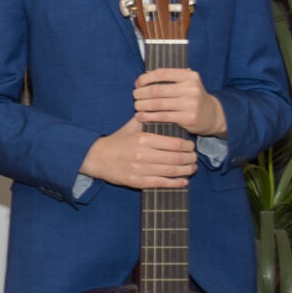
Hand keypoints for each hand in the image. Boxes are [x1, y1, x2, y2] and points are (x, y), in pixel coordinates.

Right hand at [81, 117, 196, 188]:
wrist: (96, 158)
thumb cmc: (117, 141)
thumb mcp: (131, 126)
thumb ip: (147, 119)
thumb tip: (163, 109)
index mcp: (143, 139)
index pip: (174, 143)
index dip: (188, 146)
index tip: (192, 146)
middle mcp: (142, 154)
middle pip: (175, 158)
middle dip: (189, 158)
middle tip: (195, 158)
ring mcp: (139, 169)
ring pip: (170, 171)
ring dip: (186, 171)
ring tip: (192, 168)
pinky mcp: (136, 181)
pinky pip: (161, 183)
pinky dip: (175, 183)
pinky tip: (183, 182)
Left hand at [133, 67, 225, 136]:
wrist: (211, 114)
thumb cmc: (191, 96)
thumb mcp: (186, 82)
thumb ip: (169, 78)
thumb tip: (142, 79)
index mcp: (189, 76)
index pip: (161, 73)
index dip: (145, 78)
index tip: (138, 83)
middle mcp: (191, 89)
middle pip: (157, 90)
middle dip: (141, 93)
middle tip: (135, 96)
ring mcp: (190, 104)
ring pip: (158, 104)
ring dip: (142, 105)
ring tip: (136, 106)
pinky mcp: (188, 118)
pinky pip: (162, 117)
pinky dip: (148, 116)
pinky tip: (140, 116)